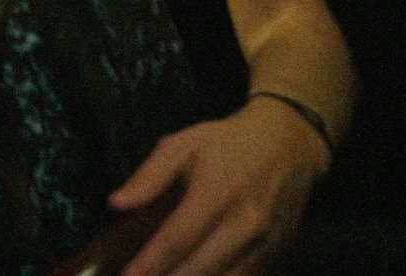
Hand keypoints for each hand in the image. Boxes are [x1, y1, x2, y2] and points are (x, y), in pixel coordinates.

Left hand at [113, 99, 329, 275]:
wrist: (288, 143)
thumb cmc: (226, 143)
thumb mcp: (182, 145)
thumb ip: (149, 176)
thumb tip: (117, 203)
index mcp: (217, 193)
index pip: (178, 239)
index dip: (151, 262)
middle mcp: (245, 224)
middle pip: (201, 268)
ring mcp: (267, 243)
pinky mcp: (281, 254)